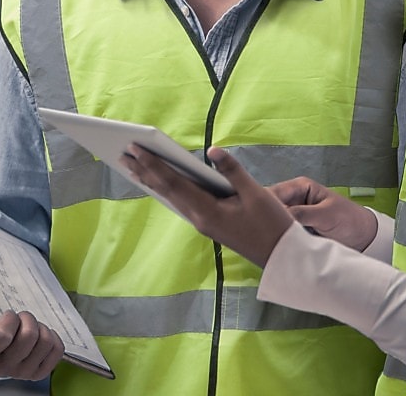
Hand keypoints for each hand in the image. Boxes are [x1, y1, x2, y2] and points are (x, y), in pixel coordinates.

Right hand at [0, 310, 64, 379]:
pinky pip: (57, 351)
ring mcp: (22, 372)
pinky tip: (42, 335)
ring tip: (31, 327)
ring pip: (45, 341)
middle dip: (28, 319)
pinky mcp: (38, 373)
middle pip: (29, 336)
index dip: (10, 319)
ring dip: (41, 327)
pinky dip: (54, 338)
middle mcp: (3, 367)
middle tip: (22, 317)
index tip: (8, 314)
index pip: (4, 335)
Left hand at [124, 145, 293, 266]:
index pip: (174, 182)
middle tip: (124, 153)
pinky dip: (168, 190)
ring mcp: (202, 223)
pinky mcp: (209, 224)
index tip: (136, 149)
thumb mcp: (256, 193)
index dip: (154, 164)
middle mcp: (199, 219)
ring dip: (153, 181)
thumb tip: (212, 151)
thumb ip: (232, 171)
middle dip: (145, 171)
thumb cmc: (272, 224)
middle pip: (167, 191)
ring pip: (172, 198)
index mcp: (208, 211)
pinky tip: (160, 183)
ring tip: (133, 166)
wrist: (281, 257)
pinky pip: (182, 203)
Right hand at [271, 177, 378, 251]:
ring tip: (272, 241)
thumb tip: (279, 216)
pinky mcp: (295, 231)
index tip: (264, 220)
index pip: (273, 193)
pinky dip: (280, 239)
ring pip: (273, 222)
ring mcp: (293, 216)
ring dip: (274, 231)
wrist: (363, 238)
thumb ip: (302, 213)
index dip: (265, 206)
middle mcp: (293, 200)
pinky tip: (278, 246)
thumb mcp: (326, 214)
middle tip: (267, 234)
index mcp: (299, 187)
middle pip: (269, 207)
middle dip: (267, 220)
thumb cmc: (349, 219)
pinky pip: (281, 234)